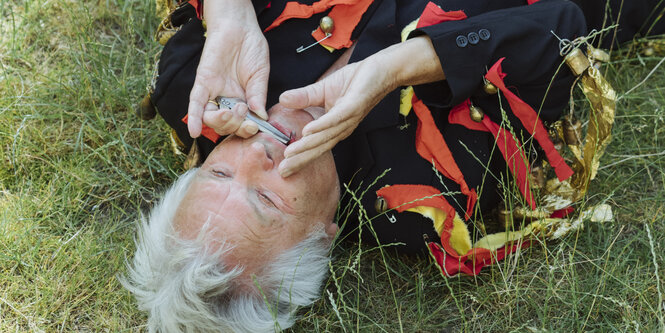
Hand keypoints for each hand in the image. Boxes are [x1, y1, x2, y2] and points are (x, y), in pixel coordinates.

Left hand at [187, 0, 268, 137]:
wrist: (240, 26)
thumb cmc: (252, 48)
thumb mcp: (260, 75)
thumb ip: (258, 95)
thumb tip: (261, 116)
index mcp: (242, 100)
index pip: (241, 123)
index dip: (246, 129)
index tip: (254, 126)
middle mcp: (226, 99)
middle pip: (226, 124)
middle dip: (235, 124)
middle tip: (243, 113)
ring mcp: (213, 92)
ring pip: (211, 118)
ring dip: (220, 122)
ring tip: (229, 113)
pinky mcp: (203, 82)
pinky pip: (196, 103)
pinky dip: (194, 118)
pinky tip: (194, 131)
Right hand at [278, 58, 396, 176]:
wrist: (380, 70)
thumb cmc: (354, 81)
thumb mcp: (322, 89)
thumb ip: (303, 98)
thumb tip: (281, 100)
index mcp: (334, 127)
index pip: (314, 146)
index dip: (299, 158)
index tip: (282, 170)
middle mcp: (341, 128)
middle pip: (319, 148)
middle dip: (300, 160)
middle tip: (283, 171)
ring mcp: (348, 119)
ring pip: (325, 136)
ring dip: (307, 146)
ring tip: (290, 153)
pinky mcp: (353, 106)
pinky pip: (335, 118)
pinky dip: (321, 125)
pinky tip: (308, 130)